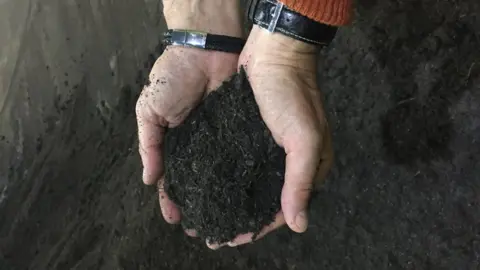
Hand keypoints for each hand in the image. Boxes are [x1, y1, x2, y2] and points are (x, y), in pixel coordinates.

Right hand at [136, 0, 241, 227]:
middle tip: (204, 229)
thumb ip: (148, 145)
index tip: (176, 219)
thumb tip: (149, 180)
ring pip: (221, 175)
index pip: (172, 178)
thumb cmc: (172, 78)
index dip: (172, 198)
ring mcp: (221, 140)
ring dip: (221, 197)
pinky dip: (242, 176)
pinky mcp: (241, 131)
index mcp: (175, 143)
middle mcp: (198, 146)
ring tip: (226, 220)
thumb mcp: (149, 111)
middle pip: (198, 181)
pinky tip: (245, 194)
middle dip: (199, 204)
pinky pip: (241, 157)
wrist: (205, 49)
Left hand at [224, 26, 333, 246]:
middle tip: (214, 234)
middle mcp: (288, 162)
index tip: (234, 239)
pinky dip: (226, 179)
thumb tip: (299, 225)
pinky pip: (239, 164)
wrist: (274, 52)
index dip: (260, 227)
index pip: (285, 208)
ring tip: (207, 215)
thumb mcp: (303, 139)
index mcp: (309, 166)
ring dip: (230, 200)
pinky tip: (210, 187)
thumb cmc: (292, 94)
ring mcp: (268, 148)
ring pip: (249, 183)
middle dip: (241, 217)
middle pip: (264, 199)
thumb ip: (300, 182)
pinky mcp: (250, 135)